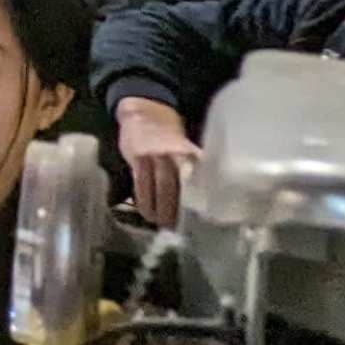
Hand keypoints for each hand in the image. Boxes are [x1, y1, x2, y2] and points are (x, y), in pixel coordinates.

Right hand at [117, 98, 201, 225]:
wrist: (146, 114)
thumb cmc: (170, 139)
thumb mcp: (186, 151)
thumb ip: (195, 171)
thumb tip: (206, 200)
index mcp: (192, 155)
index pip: (201, 181)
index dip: (201, 201)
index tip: (203, 221)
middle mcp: (176, 155)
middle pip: (179, 188)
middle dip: (177, 211)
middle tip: (177, 229)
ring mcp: (155, 156)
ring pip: (160, 188)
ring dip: (159, 210)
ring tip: (161, 224)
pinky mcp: (138, 158)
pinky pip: (140, 185)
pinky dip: (143, 201)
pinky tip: (146, 213)